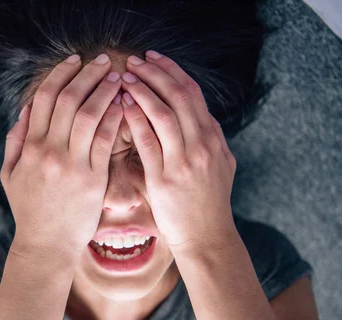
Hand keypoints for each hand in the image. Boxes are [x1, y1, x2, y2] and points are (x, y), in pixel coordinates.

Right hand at [1, 54, 122, 260]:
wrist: (46, 245)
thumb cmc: (28, 211)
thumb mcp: (10, 175)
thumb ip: (14, 142)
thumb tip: (24, 111)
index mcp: (29, 147)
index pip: (44, 99)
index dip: (60, 74)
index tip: (74, 61)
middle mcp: (48, 151)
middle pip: (67, 99)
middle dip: (86, 74)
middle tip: (101, 60)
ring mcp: (70, 164)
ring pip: (87, 114)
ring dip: (103, 90)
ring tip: (117, 76)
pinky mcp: (92, 179)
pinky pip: (104, 140)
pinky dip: (114, 118)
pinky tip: (123, 104)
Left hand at [121, 51, 236, 253]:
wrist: (207, 238)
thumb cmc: (208, 203)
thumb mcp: (220, 166)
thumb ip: (210, 139)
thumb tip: (200, 115)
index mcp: (213, 139)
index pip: (193, 94)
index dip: (172, 72)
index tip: (154, 58)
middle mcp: (202, 145)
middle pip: (179, 96)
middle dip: (156, 73)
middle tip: (135, 60)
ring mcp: (185, 161)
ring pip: (164, 113)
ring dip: (142, 91)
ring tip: (124, 77)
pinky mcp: (165, 178)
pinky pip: (149, 141)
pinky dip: (135, 119)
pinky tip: (121, 106)